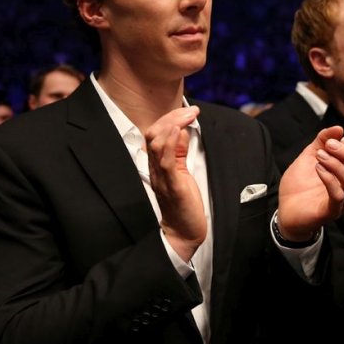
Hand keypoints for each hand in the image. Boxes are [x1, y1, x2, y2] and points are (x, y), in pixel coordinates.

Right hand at [145, 106, 205, 261]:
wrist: (184, 232)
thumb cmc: (184, 203)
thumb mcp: (181, 172)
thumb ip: (178, 152)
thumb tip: (181, 130)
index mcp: (157, 165)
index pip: (154, 134)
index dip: (168, 119)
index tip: (187, 110)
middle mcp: (155, 169)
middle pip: (152, 134)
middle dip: (170, 117)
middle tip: (191, 111)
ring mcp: (161, 178)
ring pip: (155, 144)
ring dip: (172, 125)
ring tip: (187, 116)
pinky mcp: (172, 186)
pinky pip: (165, 162)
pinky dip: (170, 143)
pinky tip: (179, 131)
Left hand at [277, 127, 343, 241]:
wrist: (285, 210)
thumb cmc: (299, 185)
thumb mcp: (310, 156)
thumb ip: (322, 141)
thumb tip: (338, 128)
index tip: (339, 139)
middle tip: (328, 146)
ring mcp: (342, 202)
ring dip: (336, 164)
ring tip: (319, 156)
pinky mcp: (330, 212)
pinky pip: (338, 196)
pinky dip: (329, 178)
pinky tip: (317, 169)